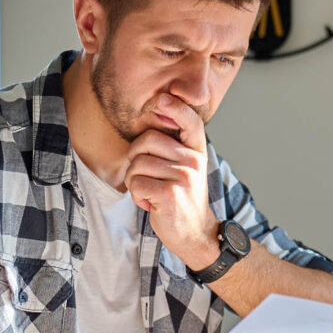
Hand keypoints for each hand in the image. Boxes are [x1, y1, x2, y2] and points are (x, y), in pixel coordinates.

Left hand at [124, 93, 219, 269]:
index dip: (176, 107)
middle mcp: (193, 161)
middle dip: (135, 159)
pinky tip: (151, 204)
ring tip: (152, 193)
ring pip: (136, 164)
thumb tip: (156, 118)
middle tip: (148, 177)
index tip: (163, 98)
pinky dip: (137, 196)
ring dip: (135, 182)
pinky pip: (136, 183)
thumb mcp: (185, 169)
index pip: (190, 122)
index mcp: (196, 151)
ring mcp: (183, 176)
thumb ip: (173, 148)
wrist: (194, 233)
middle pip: (146, 141)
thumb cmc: (182, 198)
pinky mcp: (170, 193)